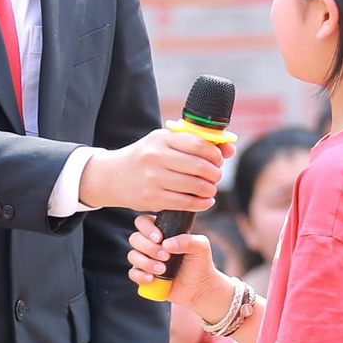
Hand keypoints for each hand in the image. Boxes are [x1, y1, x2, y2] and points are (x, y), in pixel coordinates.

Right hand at [80, 129, 229, 212]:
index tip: (218, 160)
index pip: (199, 144)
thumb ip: (194, 142)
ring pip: (195, 186)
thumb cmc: (145, 157)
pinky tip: (205, 201)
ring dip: (210, 189)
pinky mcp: (152, 198)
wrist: (112, 176)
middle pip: (200, 166)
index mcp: (161, 139)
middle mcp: (156, 157)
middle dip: (215, 174)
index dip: (216, 154)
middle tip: (215, 176)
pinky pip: (186, 203)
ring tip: (210, 189)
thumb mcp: (164, 142)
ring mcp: (153, 179)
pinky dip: (201, 203)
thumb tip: (230, 148)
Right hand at [128, 214, 229, 318]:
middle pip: (135, 238)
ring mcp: (145, 260)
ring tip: (163, 270)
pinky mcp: (143, 276)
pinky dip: (140, 276)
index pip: (144, 222)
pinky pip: (132, 274)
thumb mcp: (200, 247)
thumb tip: (166, 244)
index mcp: (162, 231)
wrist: (200, 287)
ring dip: (146, 262)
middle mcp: (150, 244)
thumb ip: (187, 240)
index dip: (147, 228)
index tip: (159, 238)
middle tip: (166, 257)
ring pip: (132, 256)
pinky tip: (152, 279)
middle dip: (149, 248)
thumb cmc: (200, 262)